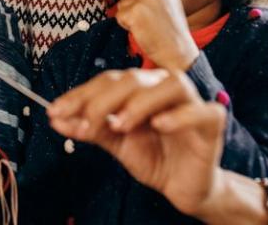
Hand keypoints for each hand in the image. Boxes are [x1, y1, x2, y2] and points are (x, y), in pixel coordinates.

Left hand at [48, 68, 228, 217]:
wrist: (183, 187)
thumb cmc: (153, 157)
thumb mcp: (116, 143)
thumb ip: (90, 129)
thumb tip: (56, 120)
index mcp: (141, 87)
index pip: (108, 80)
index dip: (81, 95)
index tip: (55, 111)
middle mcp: (165, 87)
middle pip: (133, 79)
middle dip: (102, 100)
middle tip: (85, 124)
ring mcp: (191, 102)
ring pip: (170, 85)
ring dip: (140, 103)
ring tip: (120, 125)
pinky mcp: (211, 122)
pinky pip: (202, 111)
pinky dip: (180, 115)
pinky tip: (160, 125)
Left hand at [114, 0, 198, 70]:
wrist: (177, 52)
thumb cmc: (170, 32)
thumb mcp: (165, 3)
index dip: (142, 4)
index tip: (156, 15)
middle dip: (135, 10)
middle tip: (152, 22)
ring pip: (122, 5)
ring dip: (131, 18)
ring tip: (148, 26)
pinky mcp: (135, 10)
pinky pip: (119, 16)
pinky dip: (127, 26)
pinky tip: (143, 31)